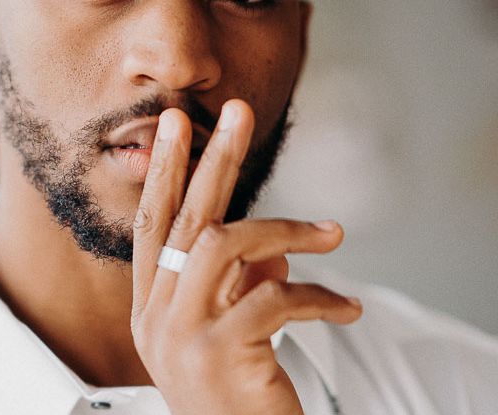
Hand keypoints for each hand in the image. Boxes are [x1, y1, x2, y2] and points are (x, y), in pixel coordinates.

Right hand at [131, 99, 361, 414]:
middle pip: (185, 218)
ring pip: (222, 245)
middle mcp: (156, 315)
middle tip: (238, 112)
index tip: (179, 124)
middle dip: (214, 159)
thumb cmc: (237, 397)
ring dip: (283, 229)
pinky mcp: (218, 355)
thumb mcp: (227, 334)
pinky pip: (272, 299)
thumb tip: (273, 251)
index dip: (166, 170)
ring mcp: (180, 334)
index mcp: (152, 306)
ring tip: (331, 232)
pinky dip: (316, 296)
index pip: (153, 223)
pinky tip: (346, 305)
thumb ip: (238, 285)